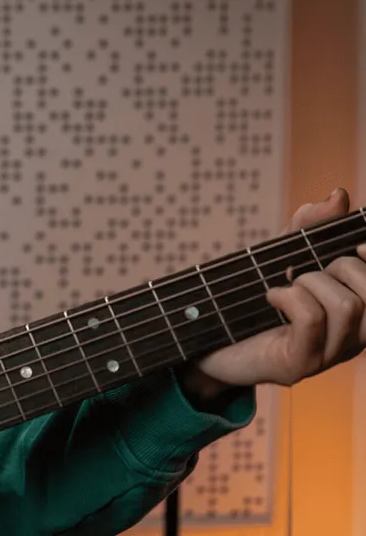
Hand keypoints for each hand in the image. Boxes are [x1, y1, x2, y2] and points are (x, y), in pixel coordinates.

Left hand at [179, 188, 365, 403]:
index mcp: (360, 311)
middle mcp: (355, 337)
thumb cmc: (251, 298)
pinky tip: (270, 296)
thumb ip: (309, 228)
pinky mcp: (300, 364)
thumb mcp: (282, 256)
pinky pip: (311, 318)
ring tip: (286, 285)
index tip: (351, 242)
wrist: (209, 341)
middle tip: (302, 271)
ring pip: (346, 306)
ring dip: (308, 282)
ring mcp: (330, 355)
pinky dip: (287, 296)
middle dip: (335, 266)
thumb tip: (338, 195)